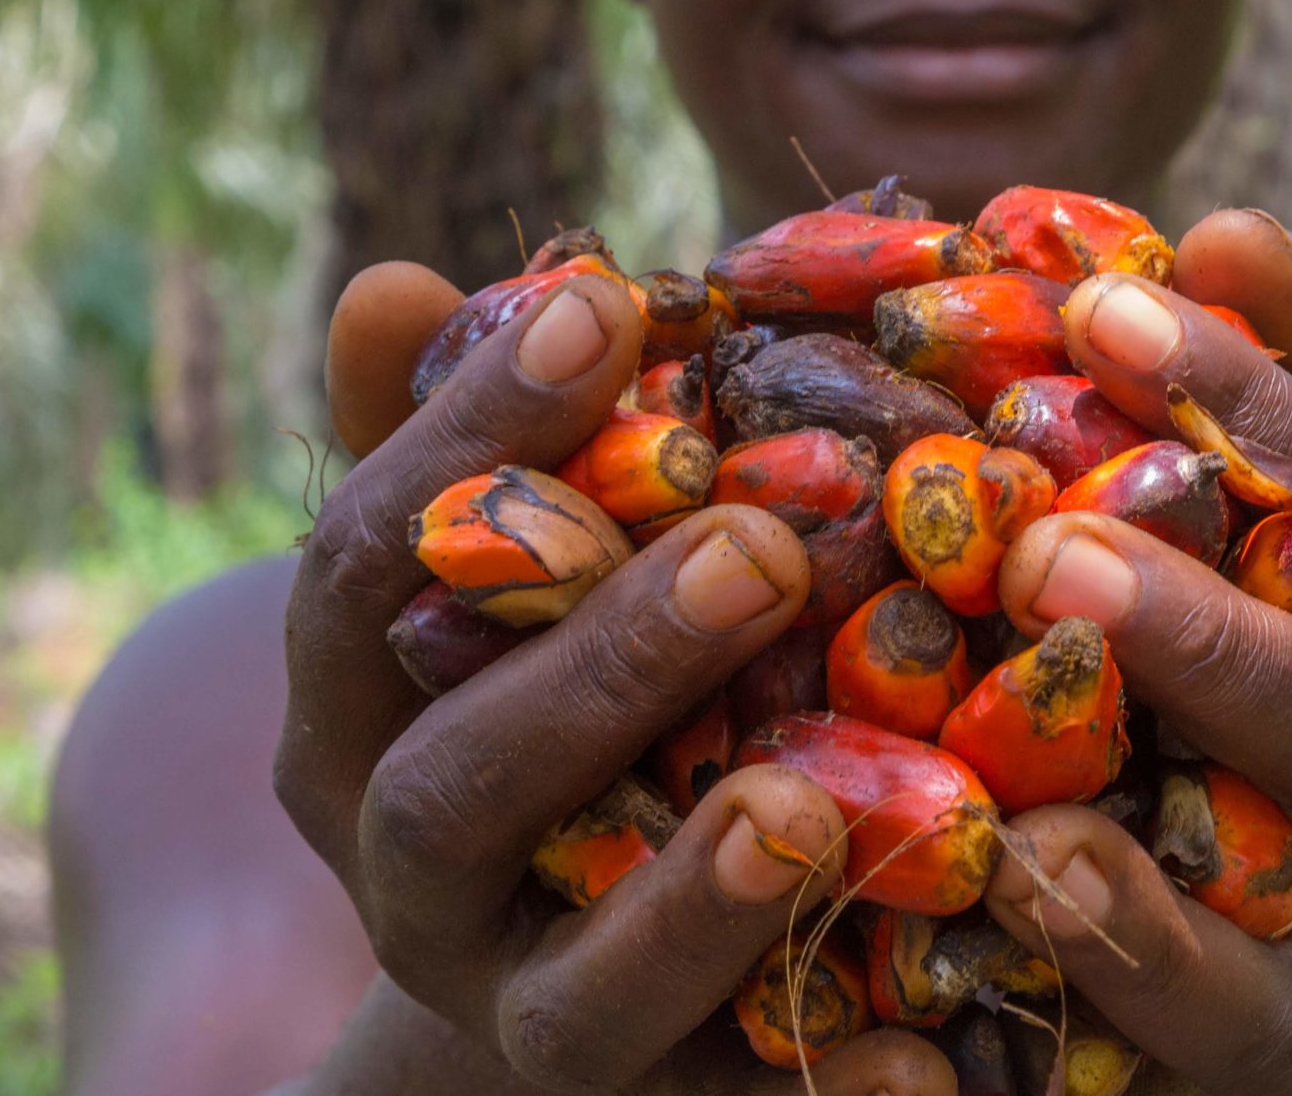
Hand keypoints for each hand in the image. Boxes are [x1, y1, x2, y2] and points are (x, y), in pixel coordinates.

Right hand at [283, 266, 957, 1094]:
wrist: (572, 942)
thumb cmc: (557, 678)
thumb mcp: (503, 561)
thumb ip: (465, 441)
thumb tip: (397, 277)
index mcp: (359, 705)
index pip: (369, 562)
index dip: (475, 434)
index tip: (607, 299)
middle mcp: (407, 861)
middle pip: (462, 776)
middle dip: (603, 663)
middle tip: (755, 546)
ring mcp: (517, 1000)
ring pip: (573, 984)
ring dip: (692, 899)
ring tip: (804, 809)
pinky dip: (821, 1095)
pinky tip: (933, 1069)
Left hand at [976, 212, 1291, 1093]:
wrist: (1248, 884)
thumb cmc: (1219, 637)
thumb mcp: (1244, 495)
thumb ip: (1252, 372)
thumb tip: (1227, 224)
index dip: (1248, 397)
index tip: (1100, 301)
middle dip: (1212, 637)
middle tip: (1049, 558)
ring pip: (1286, 914)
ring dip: (1148, 887)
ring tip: (1034, 803)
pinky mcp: (1247, 1043)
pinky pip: (1213, 1038)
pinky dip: (1125, 974)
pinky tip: (1010, 892)